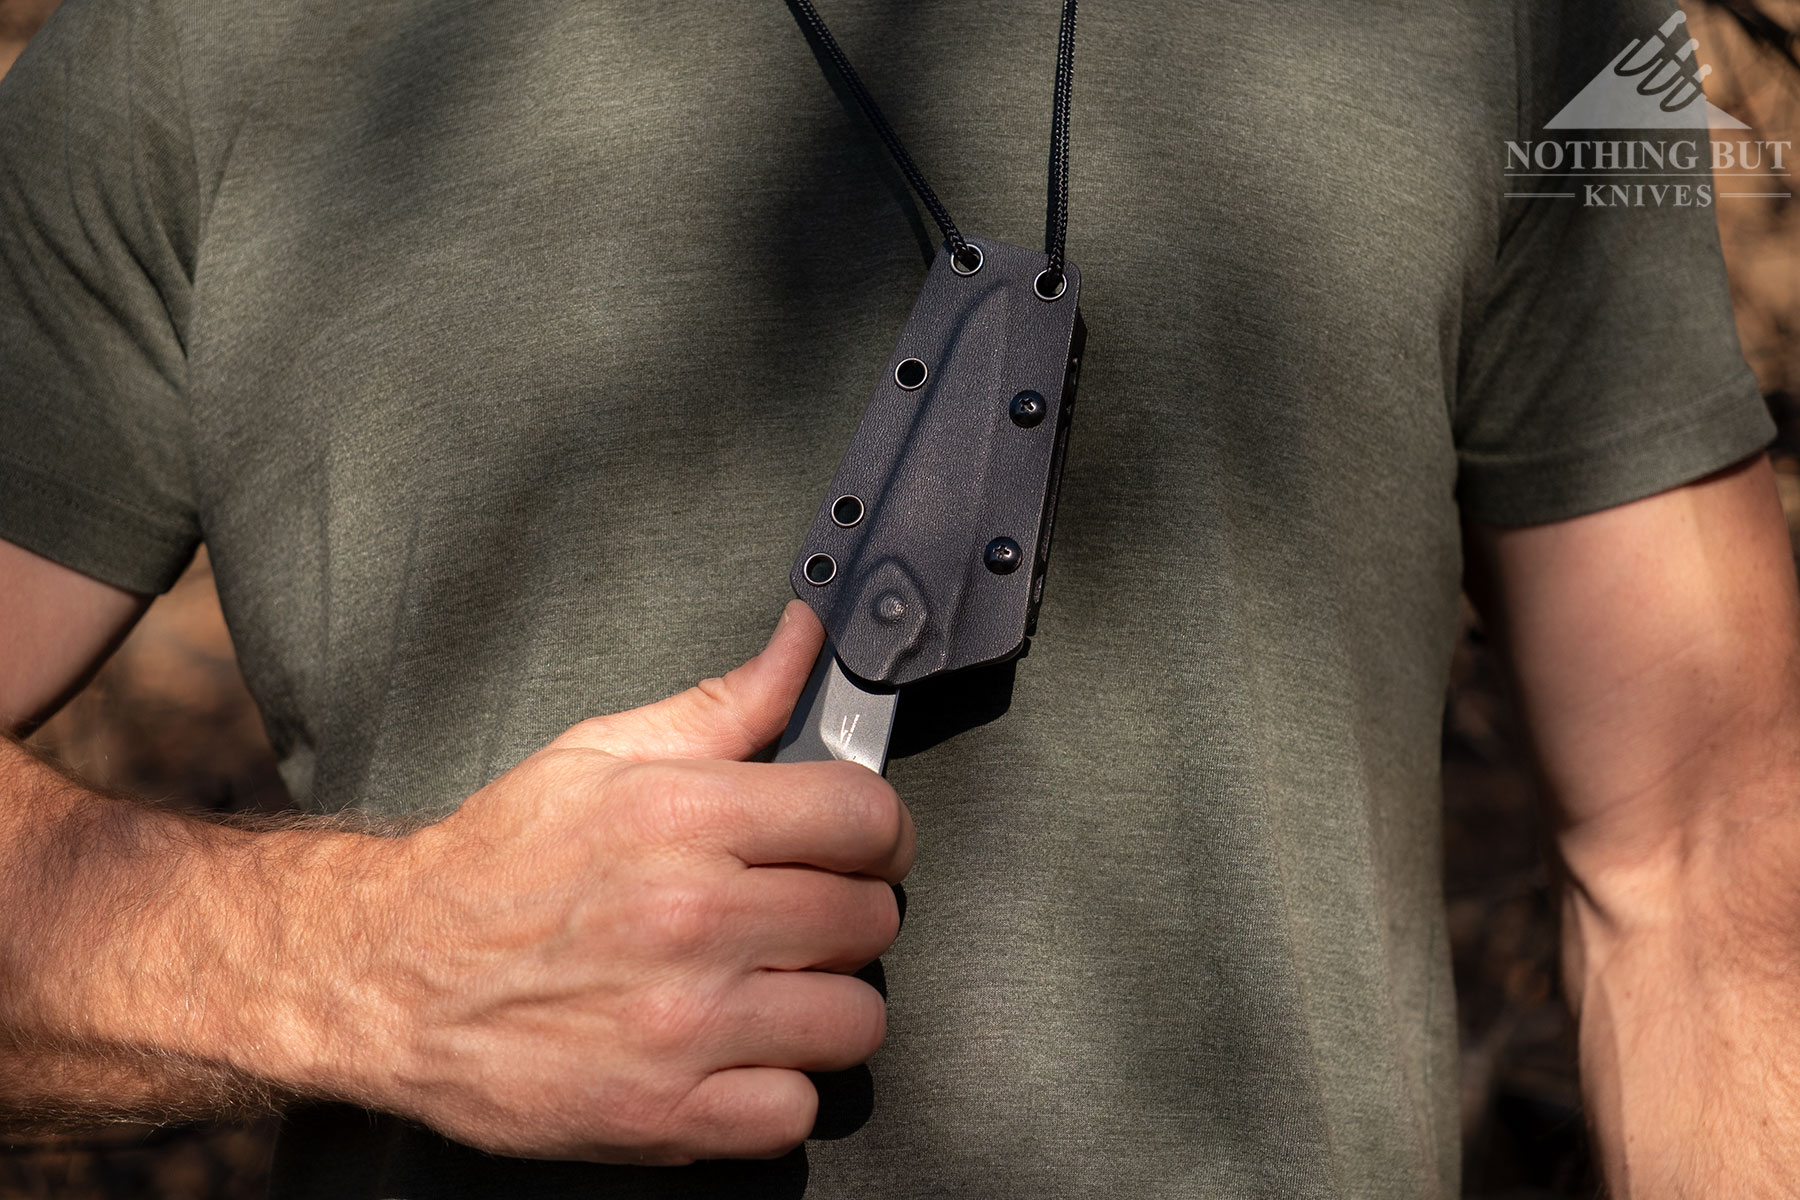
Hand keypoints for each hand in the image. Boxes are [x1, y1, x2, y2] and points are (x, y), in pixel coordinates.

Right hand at [347, 603, 912, 1164]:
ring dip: (824, 1007)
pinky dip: (776, 1091)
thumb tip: (806, 643)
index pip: (866, 816)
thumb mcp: (604, 753)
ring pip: (854, 1022)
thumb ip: (727, 704)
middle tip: (798, 914)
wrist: (390, 973)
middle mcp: (691, 918)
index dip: (880, 830)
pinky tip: (736, 1051)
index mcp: (683, 816)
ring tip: (771, 986)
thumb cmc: (499, 864)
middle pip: (870, 920)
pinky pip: (796, 1113)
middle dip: (848, 914)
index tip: (864, 843)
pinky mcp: (664, 1115)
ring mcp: (682, 1024)